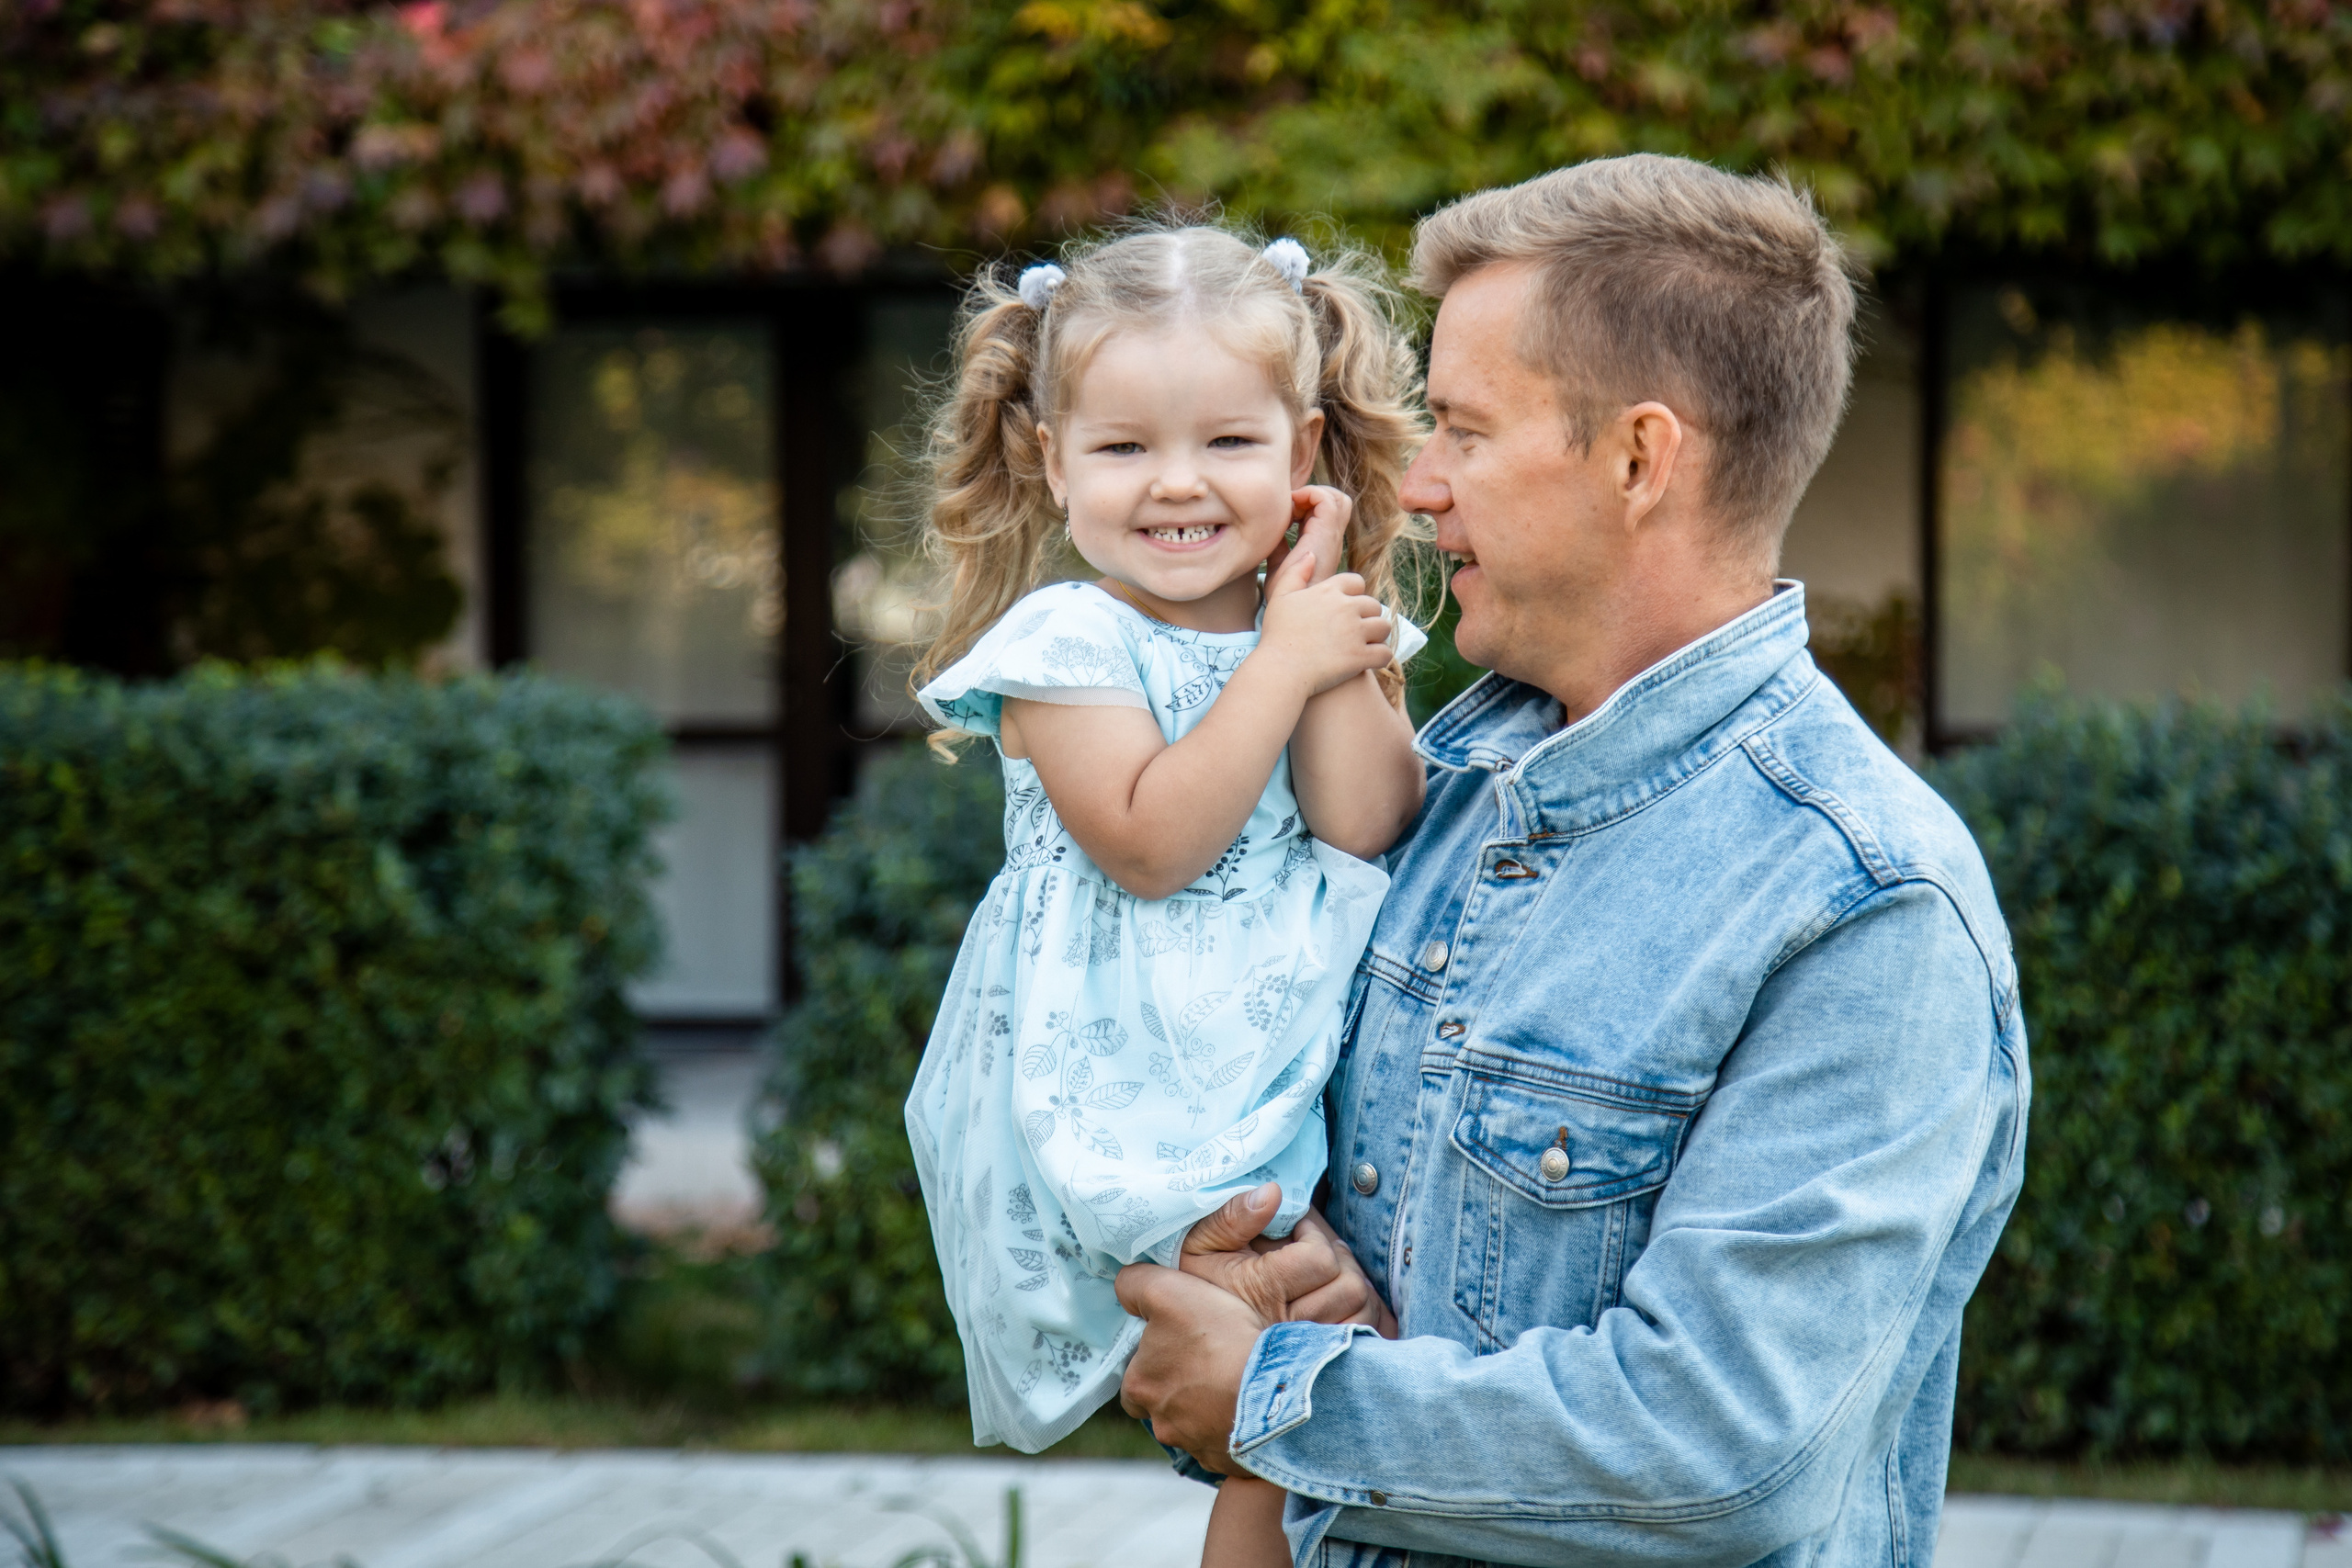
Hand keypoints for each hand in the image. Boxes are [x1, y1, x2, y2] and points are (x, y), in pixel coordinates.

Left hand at [1116, 1261, 1269, 1473]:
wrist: (1273, 1387)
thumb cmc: (1217, 1338)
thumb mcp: (1167, 1292)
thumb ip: (1135, 1285)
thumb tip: (1123, 1288)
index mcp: (1139, 1389)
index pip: (1134, 1378)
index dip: (1154, 1361)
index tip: (1180, 1346)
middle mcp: (1163, 1426)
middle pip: (1164, 1407)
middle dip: (1181, 1391)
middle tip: (1209, 1367)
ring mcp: (1198, 1448)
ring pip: (1196, 1428)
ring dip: (1209, 1411)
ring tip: (1236, 1386)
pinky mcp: (1231, 1462)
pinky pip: (1228, 1447)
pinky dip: (1236, 1431)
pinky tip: (1252, 1410)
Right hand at [1180, 1186, 1397, 1335]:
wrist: (1185, 1349)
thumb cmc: (1193, 1287)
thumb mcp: (1198, 1246)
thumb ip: (1230, 1218)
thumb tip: (1272, 1193)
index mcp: (1262, 1290)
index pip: (1319, 1259)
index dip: (1314, 1234)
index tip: (1299, 1228)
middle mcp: (1288, 1326)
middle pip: (1349, 1287)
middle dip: (1340, 1259)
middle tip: (1320, 1249)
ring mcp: (1305, 1351)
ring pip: (1361, 1312)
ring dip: (1353, 1285)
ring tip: (1330, 1273)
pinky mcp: (1317, 1366)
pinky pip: (1362, 1339)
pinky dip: (1363, 1317)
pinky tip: (1340, 1304)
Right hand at [1257, 545, 1393, 698]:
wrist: (1280, 669)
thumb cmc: (1277, 634)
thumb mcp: (1280, 596)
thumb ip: (1296, 572)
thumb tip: (1311, 555)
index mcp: (1329, 591)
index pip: (1357, 582)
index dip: (1354, 595)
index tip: (1346, 609)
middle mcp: (1346, 607)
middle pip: (1374, 605)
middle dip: (1368, 617)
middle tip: (1356, 630)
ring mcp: (1356, 632)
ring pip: (1383, 627)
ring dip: (1377, 636)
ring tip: (1366, 645)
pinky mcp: (1361, 656)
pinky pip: (1385, 653)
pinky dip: (1381, 657)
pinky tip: (1370, 662)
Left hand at [1264, 485, 1353, 587]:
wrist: (1290, 609)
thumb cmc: (1286, 594)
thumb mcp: (1278, 564)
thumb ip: (1278, 545)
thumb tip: (1269, 529)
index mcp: (1323, 545)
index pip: (1328, 512)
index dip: (1308, 503)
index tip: (1286, 512)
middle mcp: (1331, 540)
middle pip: (1339, 502)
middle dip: (1316, 495)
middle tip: (1292, 507)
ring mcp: (1331, 537)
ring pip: (1338, 499)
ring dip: (1314, 494)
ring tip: (1292, 507)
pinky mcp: (1325, 536)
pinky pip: (1326, 501)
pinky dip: (1309, 495)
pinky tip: (1290, 508)